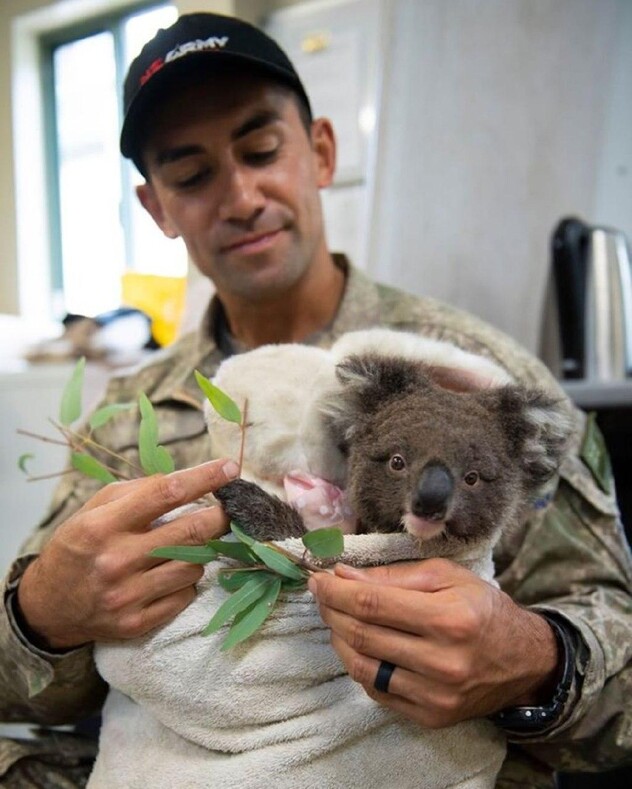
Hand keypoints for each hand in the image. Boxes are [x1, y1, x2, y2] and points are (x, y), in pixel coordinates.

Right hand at [17, 459, 238, 649]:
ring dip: (200, 551)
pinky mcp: (137, 623)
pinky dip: (187, 581)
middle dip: (221, 516)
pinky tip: (171, 574)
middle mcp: (116, 561)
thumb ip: (139, 491)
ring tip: (186, 546)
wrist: (48, 605)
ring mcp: (128, 596)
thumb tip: (188, 480)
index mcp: (103, 525)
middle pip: (191, 532)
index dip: (205, 478)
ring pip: (194, 566)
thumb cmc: (79, 546)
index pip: (166, 493)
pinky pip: (186, 595)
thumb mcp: (96, 508)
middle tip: (232, 509)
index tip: (230, 467)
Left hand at [308, 559, 559, 727]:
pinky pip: (376, 690)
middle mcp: (442, 662)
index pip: (372, 604)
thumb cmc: (483, 608)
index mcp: (449, 618)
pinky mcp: (429, 716)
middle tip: (322, 594)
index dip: (336, 591)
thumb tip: (344, 575)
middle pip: (362, 634)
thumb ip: (393, 576)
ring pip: (361, 667)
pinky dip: (359, 664)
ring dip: (338, 638)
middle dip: (331, 611)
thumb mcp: (446, 575)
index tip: (317, 579)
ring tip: (336, 617)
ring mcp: (435, 695)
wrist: (524, 660)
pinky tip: (359, 644)